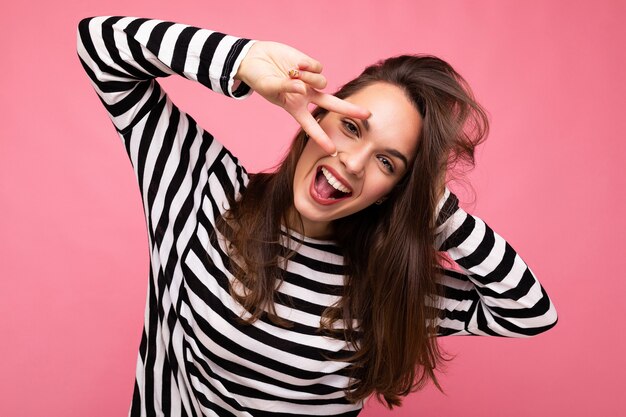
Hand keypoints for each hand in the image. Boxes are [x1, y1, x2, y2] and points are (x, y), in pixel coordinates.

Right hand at [235, 41, 369, 154]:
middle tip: (368, 115)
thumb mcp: (269, 87)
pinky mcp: (310, 66)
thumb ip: (286, 88)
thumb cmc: (258, 78)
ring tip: (292, 72)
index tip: (332, 151)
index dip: (321, 139)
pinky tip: (295, 63)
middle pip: (332, 105)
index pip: (311, 127)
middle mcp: (306, 96)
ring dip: (309, 78)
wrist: (255, 58)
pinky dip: (307, 65)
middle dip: (350, 109)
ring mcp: (309, 81)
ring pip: (322, 82)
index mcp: (295, 108)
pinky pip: (317, 68)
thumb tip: (302, 87)